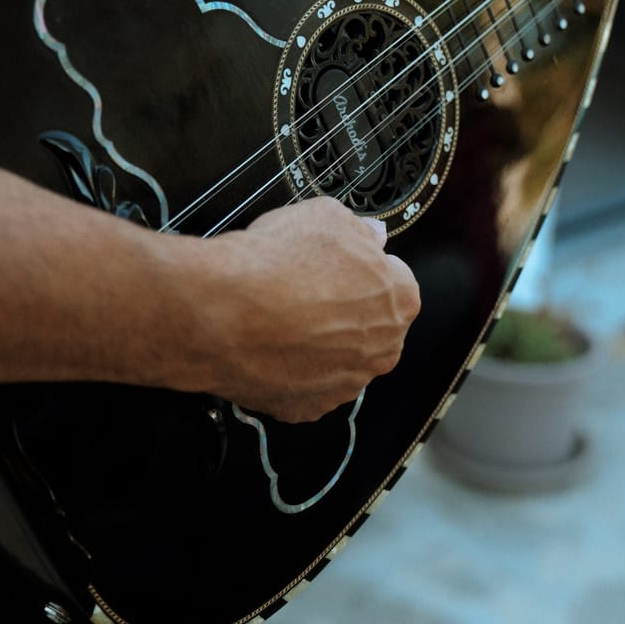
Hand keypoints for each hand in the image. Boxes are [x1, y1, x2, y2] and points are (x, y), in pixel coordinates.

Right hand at [200, 197, 419, 422]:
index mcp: (398, 301)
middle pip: (370, 326)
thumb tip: (368, 235)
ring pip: (337, 360)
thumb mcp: (326, 215)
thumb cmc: (279, 263)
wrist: (226, 311)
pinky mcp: (305, 408)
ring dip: (318, 342)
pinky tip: (267, 346)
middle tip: (306, 289)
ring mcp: (343, 385)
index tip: (340, 262)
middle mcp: (381, 350)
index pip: (394, 281)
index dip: (363, 267)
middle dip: (345, 310)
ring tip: (280, 318)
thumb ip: (359, 229)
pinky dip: (288, 369)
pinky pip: (302, 385)